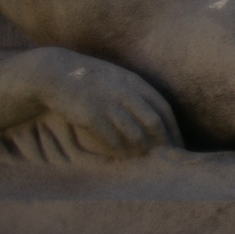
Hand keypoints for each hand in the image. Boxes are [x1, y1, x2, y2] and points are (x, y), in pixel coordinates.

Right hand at [37, 51, 178, 157]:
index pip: (164, 109)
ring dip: (142, 148)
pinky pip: (111, 137)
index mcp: (136, 83)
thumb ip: (136, 94)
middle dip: (163, 142)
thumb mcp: (119, 79)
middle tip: (167, 158)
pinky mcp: (91, 114)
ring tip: (145, 159)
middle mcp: (126, 92)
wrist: (56, 74)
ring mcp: (109, 103)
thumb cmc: (91, 80)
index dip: (173, 129)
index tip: (179, 144)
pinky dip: (119, 150)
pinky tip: (123, 157)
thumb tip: (153, 118)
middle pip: (154, 122)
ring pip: (134, 132)